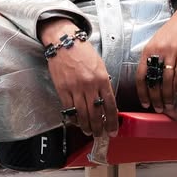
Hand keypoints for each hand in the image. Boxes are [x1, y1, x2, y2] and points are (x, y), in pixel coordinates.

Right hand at [38, 20, 117, 137]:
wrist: (65, 42)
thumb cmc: (83, 52)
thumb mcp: (100, 65)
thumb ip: (104, 83)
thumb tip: (106, 101)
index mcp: (102, 78)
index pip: (110, 105)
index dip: (112, 121)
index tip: (113, 130)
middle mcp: (90, 85)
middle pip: (96, 113)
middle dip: (99, 127)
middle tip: (100, 135)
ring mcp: (75, 88)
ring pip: (83, 114)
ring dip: (87, 126)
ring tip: (89, 131)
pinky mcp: (63, 89)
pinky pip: (69, 108)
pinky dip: (74, 118)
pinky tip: (77, 122)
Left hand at [136, 0, 176, 112]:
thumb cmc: (176, 29)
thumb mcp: (159, 40)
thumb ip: (154, 57)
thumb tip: (152, 79)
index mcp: (149, 49)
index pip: (141, 75)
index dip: (142, 92)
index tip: (145, 103)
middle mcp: (159, 50)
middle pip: (154, 81)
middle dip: (156, 98)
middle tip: (159, 108)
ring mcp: (173, 51)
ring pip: (167, 80)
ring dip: (168, 96)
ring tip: (170, 105)